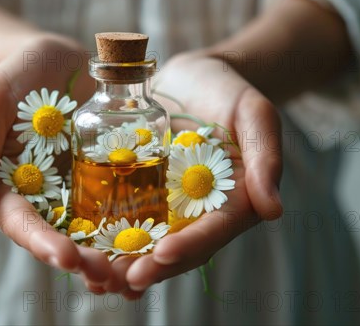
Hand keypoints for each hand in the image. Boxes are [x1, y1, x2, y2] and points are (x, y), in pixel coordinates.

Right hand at [0, 34, 112, 285]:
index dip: (41, 242)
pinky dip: (133, 228)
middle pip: (59, 237)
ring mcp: (75, 190)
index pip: (20, 221)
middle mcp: (41, 196)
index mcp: (7, 185)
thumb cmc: (19, 75)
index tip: (67, 258)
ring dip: (111, 256)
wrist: (61, 59)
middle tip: (109, 276)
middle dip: (83, 261)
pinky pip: (118, 206)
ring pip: (90, 232)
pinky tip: (154, 244)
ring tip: (136, 274)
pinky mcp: (104, 179)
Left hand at [101, 50, 283, 295]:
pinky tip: (86, 254)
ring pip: (150, 244)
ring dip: (126, 264)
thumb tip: (273, 211)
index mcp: (235, 201)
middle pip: (179, 248)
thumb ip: (266, 157)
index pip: (215, 230)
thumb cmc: (229, 92)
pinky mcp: (145, 194)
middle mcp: (202, 212)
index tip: (162, 254)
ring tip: (98, 280)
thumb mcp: (254, 115)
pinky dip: (110, 242)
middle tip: (122, 280)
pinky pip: (128, 221)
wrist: (193, 79)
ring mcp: (171, 206)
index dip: (190, 245)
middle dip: (152, 267)